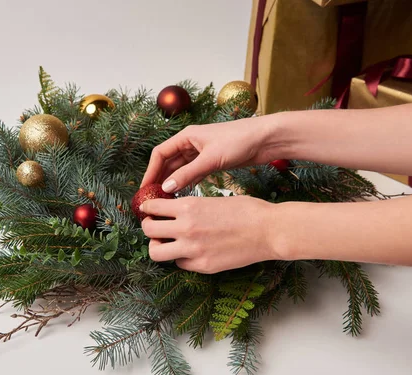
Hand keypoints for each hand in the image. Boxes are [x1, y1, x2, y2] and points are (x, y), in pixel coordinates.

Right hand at [140, 116, 283, 192]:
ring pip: (180, 169)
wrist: (266, 139)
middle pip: (168, 162)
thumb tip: (165, 188)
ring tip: (165, 200)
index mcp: (186, 136)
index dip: (150, 171)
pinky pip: (193, 173)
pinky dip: (186, 183)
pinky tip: (183, 196)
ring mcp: (201, 152)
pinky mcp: (212, 161)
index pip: (160, 154)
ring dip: (173, 183)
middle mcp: (191, 143)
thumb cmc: (239, 141)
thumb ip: (187, 174)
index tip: (145, 189)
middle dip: (159, 179)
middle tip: (152, 198)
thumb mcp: (210, 159)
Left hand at [140, 195, 278, 273]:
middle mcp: (185, 228)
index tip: (148, 210)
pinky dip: (180, 258)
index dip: (147, 209)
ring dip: (157, 246)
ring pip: (156, 252)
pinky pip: (179, 264)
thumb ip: (191, 207)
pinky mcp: (202, 266)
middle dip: (148, 227)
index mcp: (188, 207)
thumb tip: (173, 210)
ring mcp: (192, 250)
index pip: (152, 207)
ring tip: (165, 243)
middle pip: (148, 230)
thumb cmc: (247, 210)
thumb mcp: (213, 199)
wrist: (269, 231)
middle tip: (154, 227)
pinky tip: (189, 252)